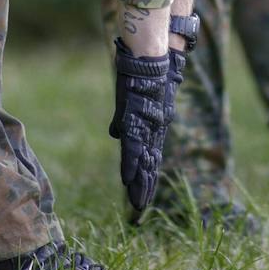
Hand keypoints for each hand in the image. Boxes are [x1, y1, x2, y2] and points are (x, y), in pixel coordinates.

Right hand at [108, 42, 173, 214]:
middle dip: (143, 189)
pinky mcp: (139, 120)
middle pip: (146, 166)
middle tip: (140, 212)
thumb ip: (126, 121)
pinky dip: (131, 164)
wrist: (153, 58)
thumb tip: (116, 135)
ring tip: (139, 205)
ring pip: (143, 161)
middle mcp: (150, 132)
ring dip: (140, 184)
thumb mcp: (132, 103)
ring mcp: (145, 127)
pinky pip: (134, 146)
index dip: (144, 180)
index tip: (143, 199)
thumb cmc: (145, 76)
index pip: (146, 161)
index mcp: (149, 131)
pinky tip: (128, 180)